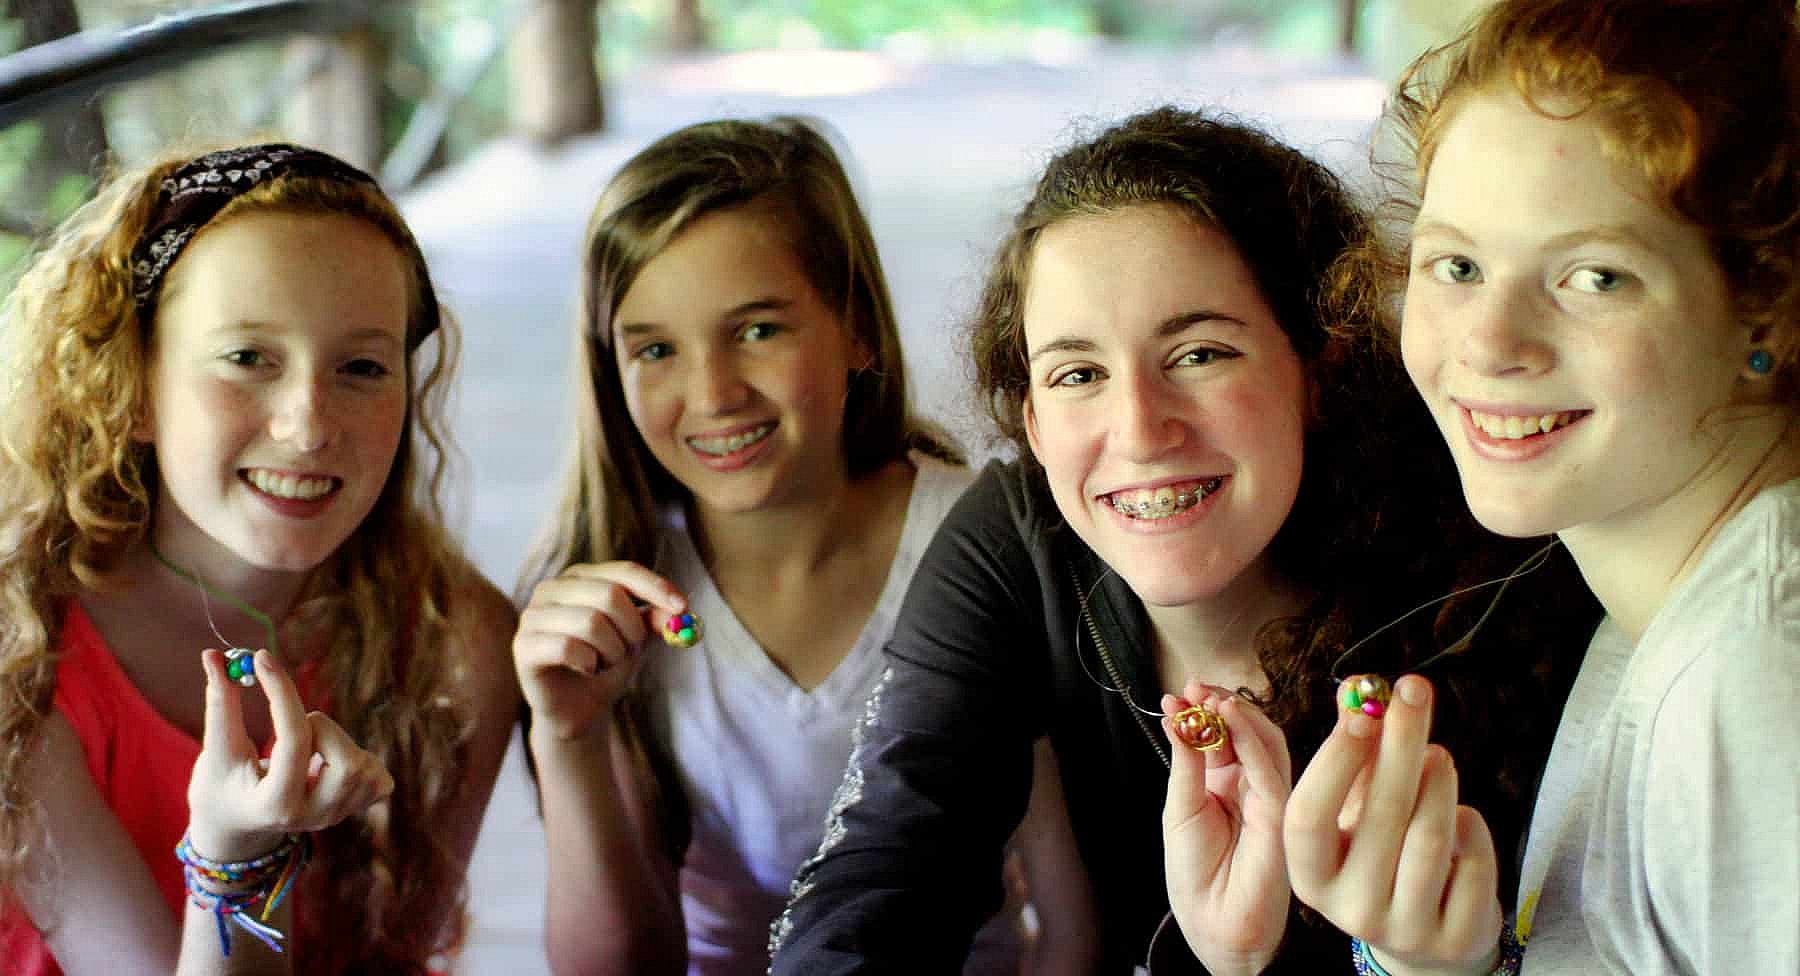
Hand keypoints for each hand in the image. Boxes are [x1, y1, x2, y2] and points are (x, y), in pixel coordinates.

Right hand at [185, 649, 393, 862]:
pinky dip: (354, 753)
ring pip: (362, 762)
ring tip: (306, 748)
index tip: (263, 657)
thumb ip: (220, 704)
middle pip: (344, 758)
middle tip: (295, 725)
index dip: (281, 692)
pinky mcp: (361, 806)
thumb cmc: (223, 782)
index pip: (293, 741)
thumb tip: (212, 655)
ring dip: (333, 738)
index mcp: (274, 807)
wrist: (241, 822)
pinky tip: (326, 762)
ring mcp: (341, 815)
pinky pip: (375, 770)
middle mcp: (313, 818)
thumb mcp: (218, 749)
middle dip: (317, 724)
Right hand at [512, 562, 685, 741]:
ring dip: (612, 651)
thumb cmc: (606, 664)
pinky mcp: (523, 646)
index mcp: (581, 577)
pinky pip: (569, 647)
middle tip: (632, 650)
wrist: (579, 709)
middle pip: (610, 595)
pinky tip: (585, 670)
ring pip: (591, 622)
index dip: (655, 587)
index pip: (624, 571)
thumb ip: (656, 619)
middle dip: (632, 629)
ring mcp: (533, 615)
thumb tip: (677, 610)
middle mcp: (552, 588)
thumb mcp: (638, 639)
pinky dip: (589, 664)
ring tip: (605, 663)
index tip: (683, 607)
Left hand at [1160, 681, 1292, 975]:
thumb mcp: (1180, 808)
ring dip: (1239, 713)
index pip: (1223, 733)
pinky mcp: (1284, 811)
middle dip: (1222, 702)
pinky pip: (1271, 767)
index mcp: (1226, 782)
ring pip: (1266, 741)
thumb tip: (1179, 712)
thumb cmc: (1195, 873)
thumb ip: (1186, 761)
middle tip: (1196, 687)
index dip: (1206, 708)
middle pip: (1247, 730)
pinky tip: (1230, 717)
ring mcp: (1271, 796)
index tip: (1183, 690)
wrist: (1212, 925)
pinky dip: (1250, 737)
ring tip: (1211, 697)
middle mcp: (1252, 785)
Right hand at [1284, 675, 1501, 975]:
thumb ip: (1355, 748)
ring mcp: (1403, 928)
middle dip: (1400, 743)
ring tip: (1437, 755)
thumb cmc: (1378, 852)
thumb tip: (1359, 686)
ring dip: (1439, 782)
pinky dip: (1470, 825)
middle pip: (1379, 816)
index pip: (1308, 816)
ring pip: (1429, 837)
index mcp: (1309, 873)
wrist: (1420, 933)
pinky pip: (1471, 863)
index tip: (1364, 709)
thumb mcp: (1354, 807)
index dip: (1336, 760)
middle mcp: (1348, 908)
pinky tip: (1459, 815)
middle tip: (1415, 693)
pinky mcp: (1453, 938)